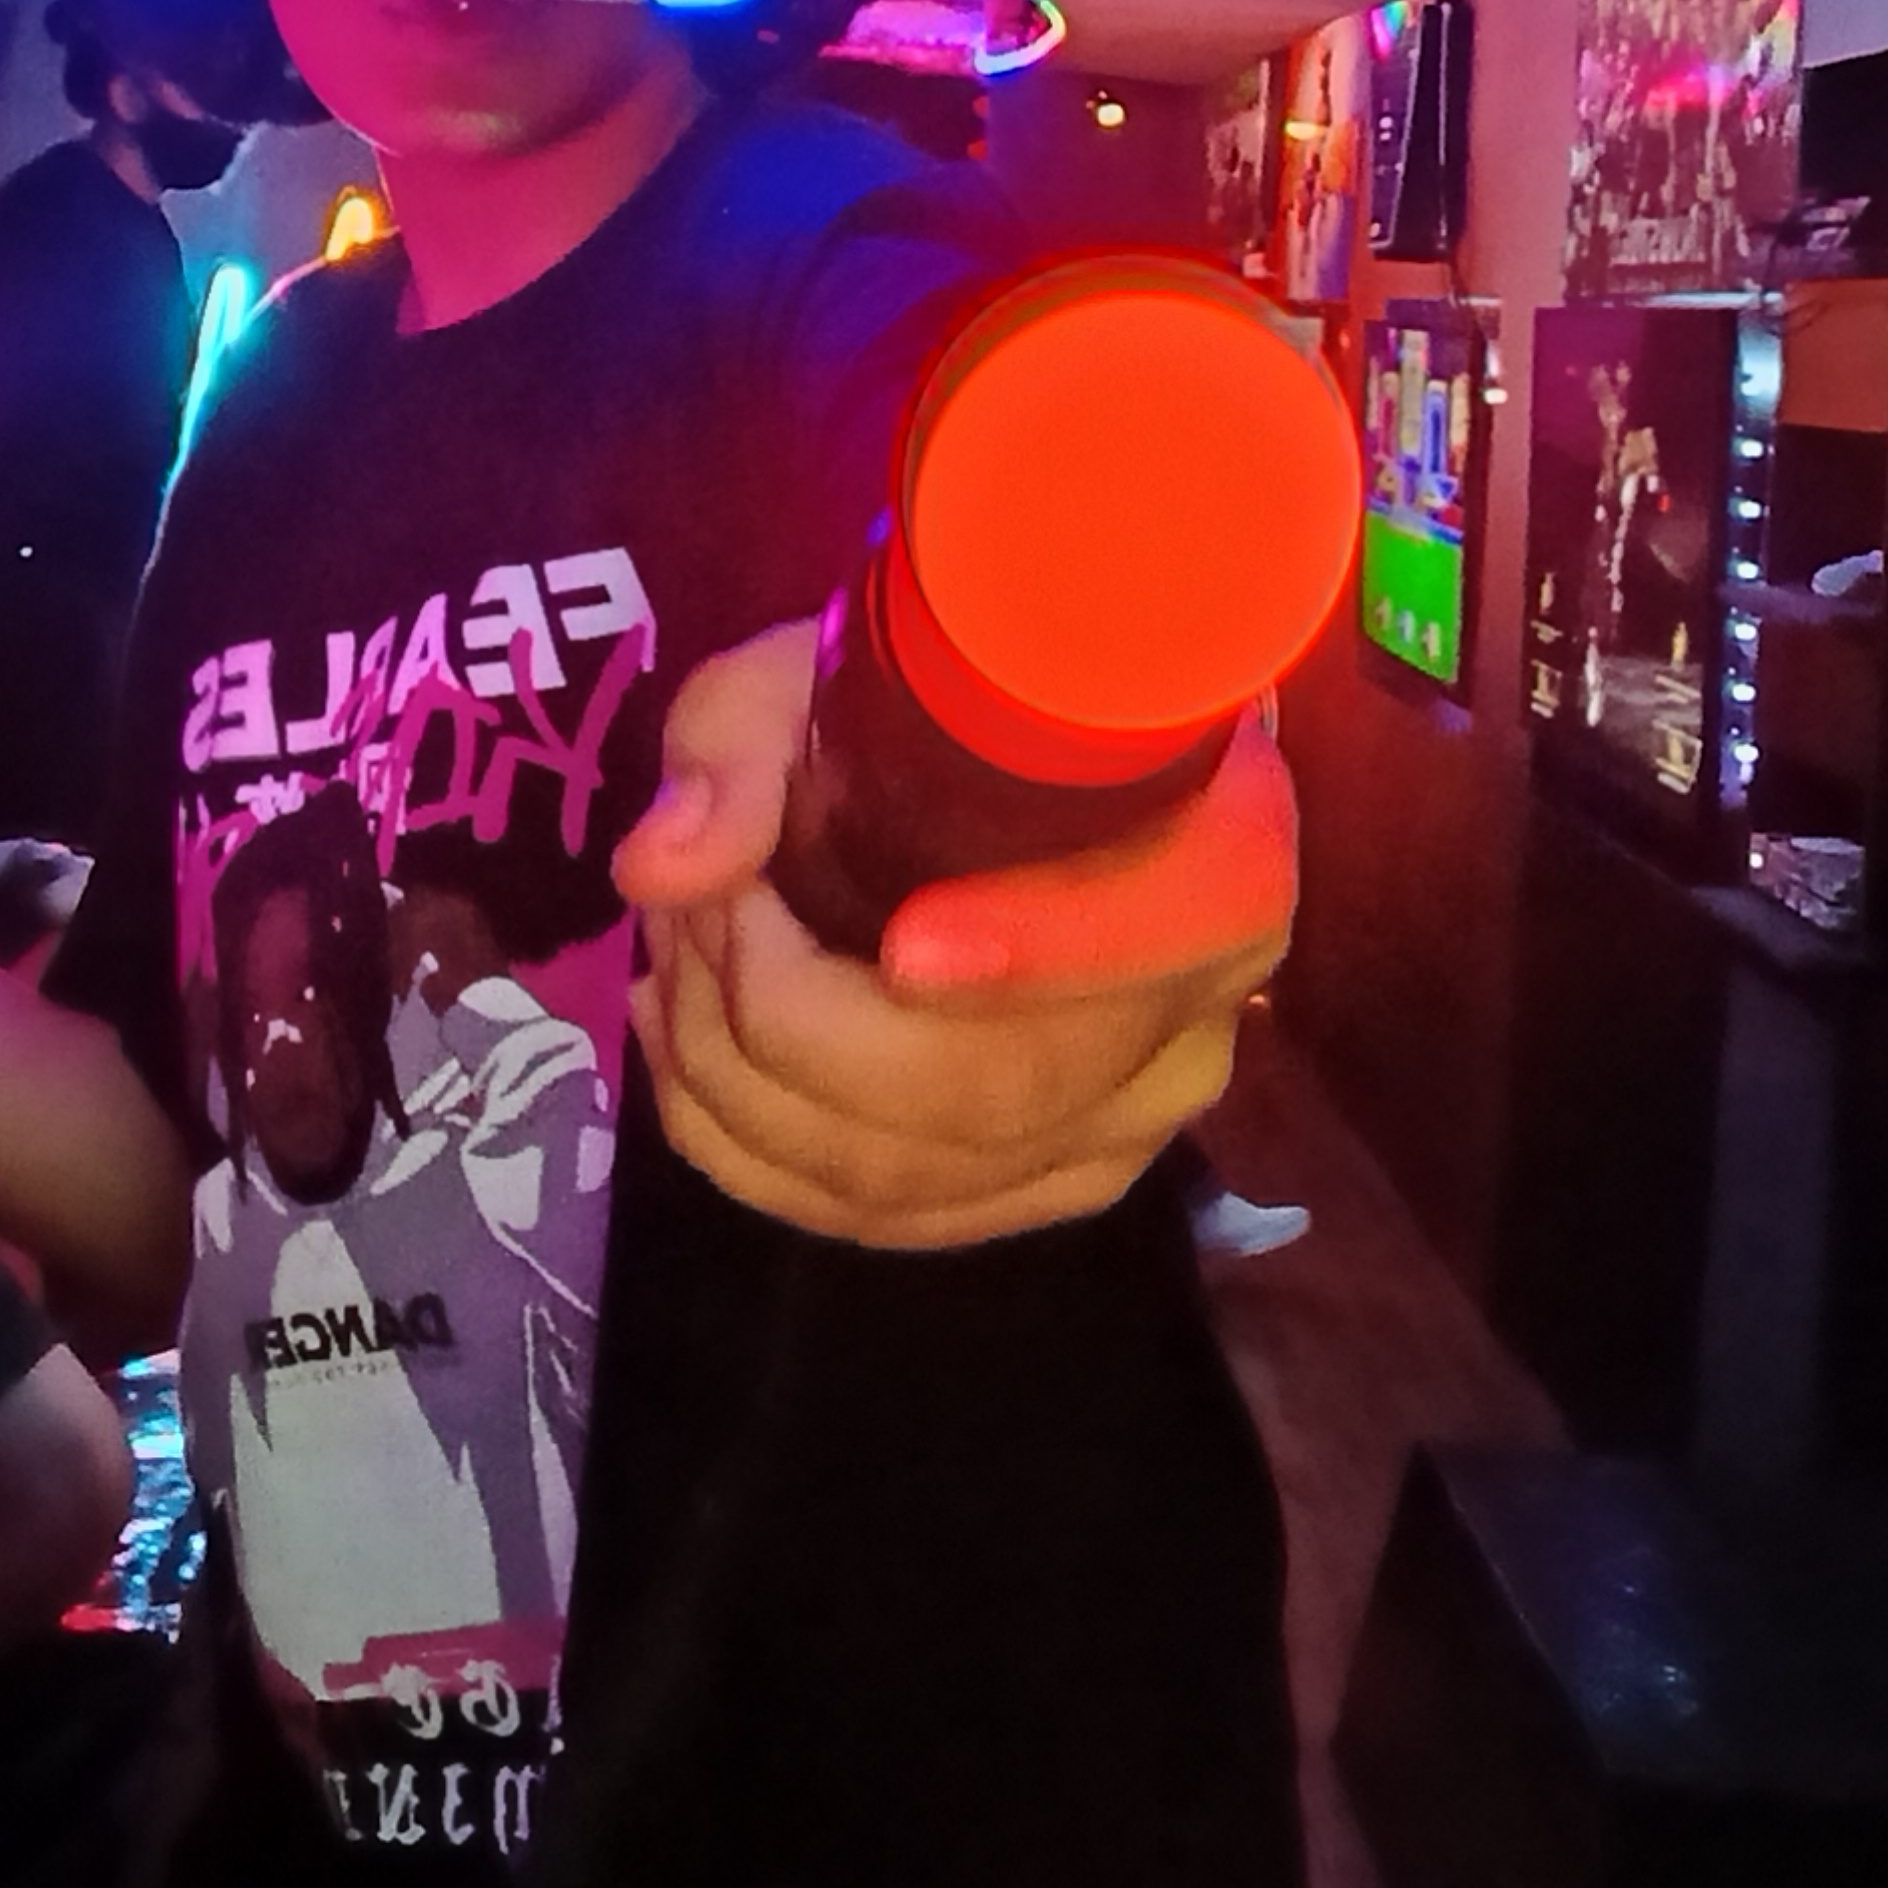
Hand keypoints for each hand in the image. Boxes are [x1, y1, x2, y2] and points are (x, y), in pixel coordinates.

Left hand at [613, 620, 1295, 1248]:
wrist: (999, 786)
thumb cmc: (940, 710)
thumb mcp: (830, 671)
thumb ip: (745, 742)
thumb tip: (665, 868)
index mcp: (1222, 854)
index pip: (1179, 924)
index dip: (1045, 954)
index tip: (905, 943)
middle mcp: (1195, 1021)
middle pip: (1002, 1091)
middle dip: (795, 1017)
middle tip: (701, 911)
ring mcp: (1120, 1133)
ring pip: (912, 1169)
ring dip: (739, 1074)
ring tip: (680, 951)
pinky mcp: (1038, 1192)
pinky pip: (871, 1215)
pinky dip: (739, 1138)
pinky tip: (689, 1033)